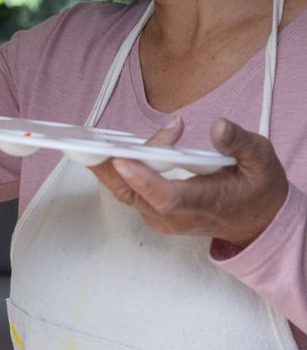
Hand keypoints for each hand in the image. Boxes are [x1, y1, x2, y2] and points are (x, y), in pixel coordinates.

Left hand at [90, 116, 288, 248]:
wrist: (256, 222)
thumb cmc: (257, 188)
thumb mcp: (261, 160)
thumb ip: (239, 143)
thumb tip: (218, 126)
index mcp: (205, 203)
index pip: (167, 197)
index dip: (142, 179)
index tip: (121, 158)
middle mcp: (178, 216)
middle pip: (134, 195)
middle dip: (108, 168)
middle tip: (87, 141)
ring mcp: (164, 218)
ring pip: (127, 193)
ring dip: (110, 165)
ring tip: (92, 138)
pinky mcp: (155, 212)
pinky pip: (130, 191)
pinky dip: (120, 167)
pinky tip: (114, 145)